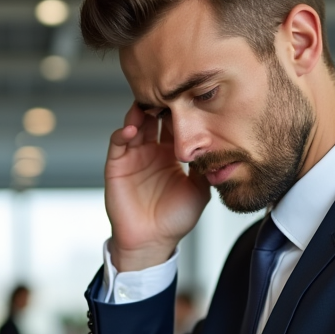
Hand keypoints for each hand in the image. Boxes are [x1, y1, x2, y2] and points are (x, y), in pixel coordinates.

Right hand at [105, 104, 210, 270]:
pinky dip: (123, 132)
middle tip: (167, 92)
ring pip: (135, 125)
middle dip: (159, 104)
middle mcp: (152, 152)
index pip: (174, 124)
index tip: (188, 98)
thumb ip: (205, 165)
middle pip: (153, 118)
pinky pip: (118, 143)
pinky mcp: (117, 166)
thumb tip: (217, 142)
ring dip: (139, 112)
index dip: (179, 111)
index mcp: (171, 155)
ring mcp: (133, 157)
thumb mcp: (200, 189)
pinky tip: (133, 128)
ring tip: (148, 104)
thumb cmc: (176, 219)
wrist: (154, 241)